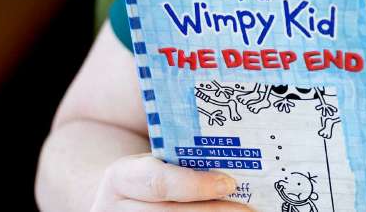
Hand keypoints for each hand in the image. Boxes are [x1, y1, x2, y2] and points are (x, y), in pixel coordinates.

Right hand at [90, 154, 252, 210]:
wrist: (123, 198)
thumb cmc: (148, 173)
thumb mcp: (153, 159)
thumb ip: (180, 159)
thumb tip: (230, 159)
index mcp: (120, 178)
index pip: (158, 182)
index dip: (195, 185)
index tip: (228, 183)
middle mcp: (116, 209)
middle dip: (214, 211)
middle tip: (248, 208)